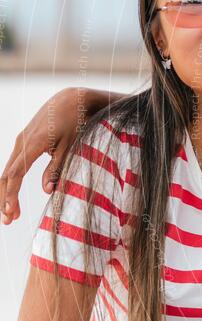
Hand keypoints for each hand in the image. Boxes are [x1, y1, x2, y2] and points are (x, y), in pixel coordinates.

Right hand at [0, 87, 97, 224]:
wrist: (71, 100)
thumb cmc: (75, 122)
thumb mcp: (70, 145)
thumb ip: (57, 167)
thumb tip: (47, 190)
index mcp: (32, 144)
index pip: (15, 174)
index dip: (11, 194)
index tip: (11, 211)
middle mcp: (21, 143)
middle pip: (5, 175)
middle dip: (4, 198)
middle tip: (8, 220)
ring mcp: (21, 141)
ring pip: (7, 170)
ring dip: (6, 192)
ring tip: (12, 213)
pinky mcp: (24, 142)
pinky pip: (14, 164)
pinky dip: (12, 181)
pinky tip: (14, 195)